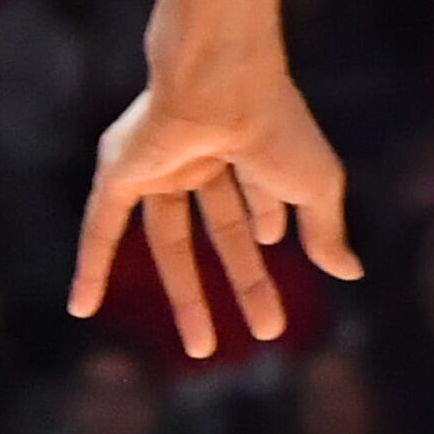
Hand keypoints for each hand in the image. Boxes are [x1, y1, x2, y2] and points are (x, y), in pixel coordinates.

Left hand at [73, 0, 359, 358]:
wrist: (220, 83)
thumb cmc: (277, 129)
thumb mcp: (316, 187)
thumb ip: (326, 232)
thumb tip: (351, 273)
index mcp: (249, 149)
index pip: (256, 196)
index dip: (269, 224)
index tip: (278, 246)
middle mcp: (203, 156)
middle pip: (220, 231)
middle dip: (243, 281)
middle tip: (266, 332)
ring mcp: (159, 166)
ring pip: (169, 241)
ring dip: (185, 296)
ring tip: (202, 350)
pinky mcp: (119, 172)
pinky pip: (101, 226)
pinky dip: (92, 267)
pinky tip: (81, 308)